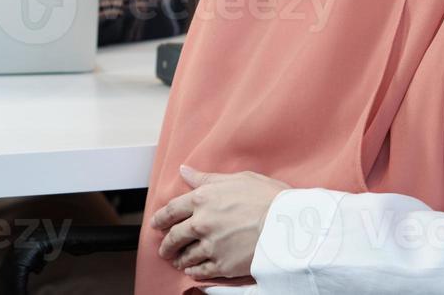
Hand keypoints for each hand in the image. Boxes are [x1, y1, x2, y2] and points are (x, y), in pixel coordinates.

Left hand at [150, 165, 290, 281]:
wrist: (287, 224)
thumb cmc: (267, 197)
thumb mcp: (237, 178)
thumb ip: (206, 178)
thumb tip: (184, 171)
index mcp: (202, 198)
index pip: (172, 209)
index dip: (161, 218)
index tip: (156, 223)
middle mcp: (201, 223)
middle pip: (174, 236)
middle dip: (166, 243)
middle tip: (164, 248)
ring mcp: (210, 245)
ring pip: (186, 255)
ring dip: (179, 259)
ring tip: (178, 261)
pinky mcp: (222, 264)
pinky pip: (200, 271)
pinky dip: (193, 271)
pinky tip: (192, 271)